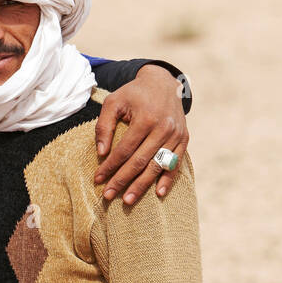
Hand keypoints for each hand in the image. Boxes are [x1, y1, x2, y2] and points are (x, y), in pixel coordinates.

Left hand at [95, 65, 187, 203]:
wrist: (164, 82)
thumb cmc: (134, 94)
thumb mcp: (113, 102)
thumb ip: (104, 126)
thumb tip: (101, 153)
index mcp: (145, 118)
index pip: (124, 149)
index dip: (110, 166)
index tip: (97, 179)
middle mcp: (163, 128)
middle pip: (140, 161)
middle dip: (122, 180)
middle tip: (108, 196)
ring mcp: (176, 135)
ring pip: (157, 166)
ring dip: (142, 185)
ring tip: (127, 200)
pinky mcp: (184, 139)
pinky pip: (175, 163)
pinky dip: (168, 179)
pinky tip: (158, 193)